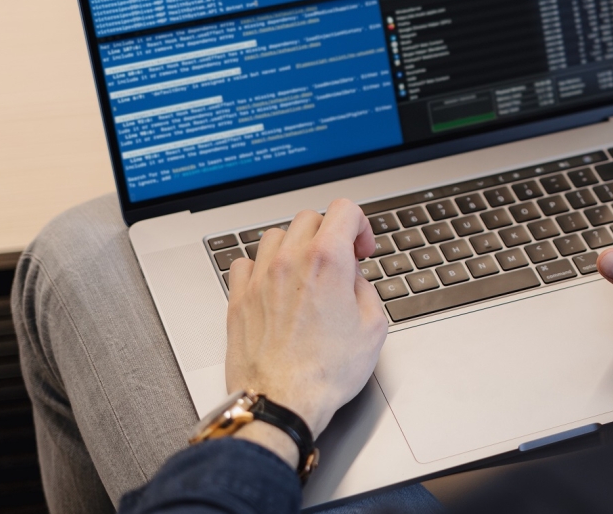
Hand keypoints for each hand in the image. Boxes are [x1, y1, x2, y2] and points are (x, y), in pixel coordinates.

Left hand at [225, 199, 387, 444]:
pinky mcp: (239, 299)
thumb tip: (354, 281)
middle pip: (310, 218)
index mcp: (327, 261)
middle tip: (340, 262)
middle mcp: (290, 261)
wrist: (283, 402)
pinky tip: (275, 285)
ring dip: (295, 247)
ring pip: (276, 236)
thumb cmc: (324, 373)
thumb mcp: (373, 328)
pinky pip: (245, 263)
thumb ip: (366, 290)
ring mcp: (260, 278)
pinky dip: (262, 267)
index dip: (360, 225)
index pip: (345, 210)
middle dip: (330, 235)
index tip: (361, 248)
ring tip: (306, 273)